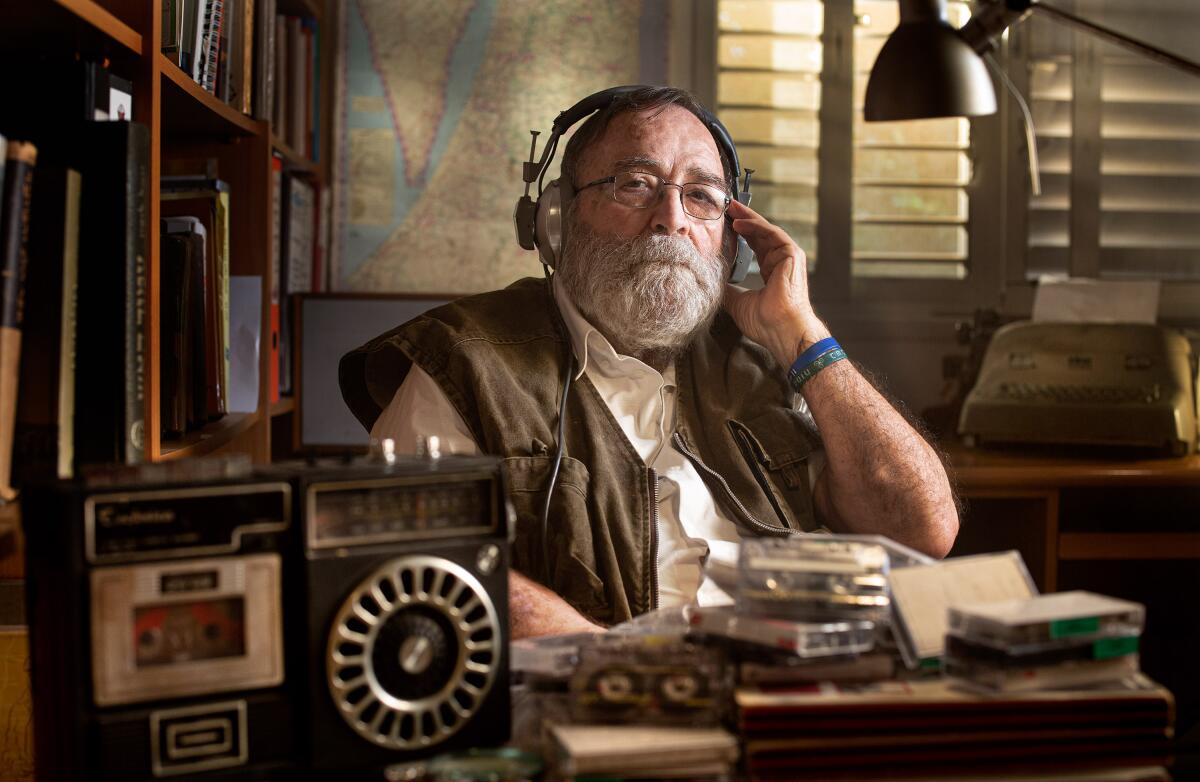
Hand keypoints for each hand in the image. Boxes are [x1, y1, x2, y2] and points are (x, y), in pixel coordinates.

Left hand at [723, 199, 829, 366]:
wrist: (782, 330)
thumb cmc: (766, 323)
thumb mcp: (739, 302)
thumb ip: (729, 291)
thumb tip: (713, 285)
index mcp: (772, 272)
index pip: (756, 246)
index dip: (743, 234)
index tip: (727, 224)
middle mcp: (781, 262)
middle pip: (761, 234)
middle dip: (744, 220)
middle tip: (728, 207)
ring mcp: (788, 257)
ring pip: (766, 231)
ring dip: (748, 219)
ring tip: (731, 209)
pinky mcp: (791, 255)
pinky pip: (772, 234)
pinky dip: (756, 226)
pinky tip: (739, 223)